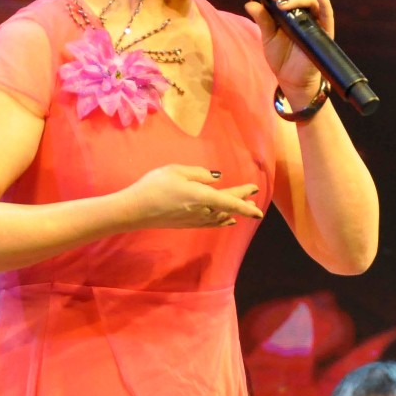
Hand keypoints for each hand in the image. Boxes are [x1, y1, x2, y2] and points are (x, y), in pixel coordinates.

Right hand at [119, 165, 263, 229]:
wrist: (135, 210)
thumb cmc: (154, 186)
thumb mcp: (176, 171)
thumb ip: (198, 173)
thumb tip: (215, 178)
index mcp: (201, 196)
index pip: (230, 201)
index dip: (245, 204)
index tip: (259, 208)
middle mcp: (202, 211)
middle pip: (227, 207)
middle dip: (242, 201)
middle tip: (254, 193)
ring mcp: (195, 220)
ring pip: (221, 217)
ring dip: (234, 211)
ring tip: (245, 205)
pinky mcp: (187, 224)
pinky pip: (212, 223)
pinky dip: (223, 221)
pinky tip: (227, 221)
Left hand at [243, 0, 331, 99]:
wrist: (291, 79)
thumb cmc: (280, 56)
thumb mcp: (267, 36)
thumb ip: (262, 19)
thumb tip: (249, 3)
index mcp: (291, 9)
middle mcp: (304, 12)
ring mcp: (314, 21)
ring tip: (281, 3)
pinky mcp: (323, 34)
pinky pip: (327, 17)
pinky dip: (326, 5)